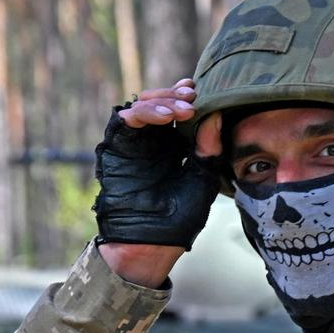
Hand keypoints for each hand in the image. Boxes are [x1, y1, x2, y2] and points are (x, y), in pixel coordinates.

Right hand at [93, 79, 221, 253]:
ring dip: (162, 102)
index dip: (185, 98)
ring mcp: (134, 144)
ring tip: (181, 109)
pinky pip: (124, 122)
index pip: (177, 112)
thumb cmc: (180, 217)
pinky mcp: (117, 149)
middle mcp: (153, 141)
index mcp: (174, 146)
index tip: (201, 90)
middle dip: (174, 96)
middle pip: (159, 102)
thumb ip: (208, 149)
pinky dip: (143, 113)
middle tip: (192, 97)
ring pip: (142, 106)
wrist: (152, 242)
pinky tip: (164, 116)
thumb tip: (216, 115)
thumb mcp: (202, 178)